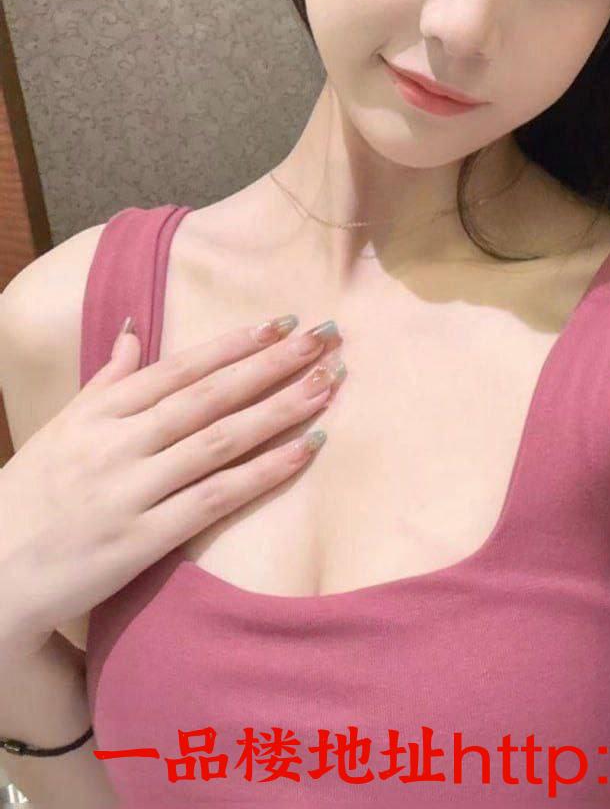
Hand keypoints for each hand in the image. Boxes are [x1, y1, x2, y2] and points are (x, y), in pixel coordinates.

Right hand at [0, 316, 343, 648]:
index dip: (235, 343)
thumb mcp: (61, 428)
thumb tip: (133, 327)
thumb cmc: (28, 498)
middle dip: (272, 364)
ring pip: (220, 440)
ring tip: (328, 385)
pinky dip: (263, 472)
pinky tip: (305, 450)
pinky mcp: (141, 540)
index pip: (180, 367)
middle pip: (209, 395)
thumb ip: (106, 380)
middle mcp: (117, 444)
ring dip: (279, 409)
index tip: (283, 322)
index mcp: (100, 413)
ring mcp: (130, 491)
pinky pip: (215, 499)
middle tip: (325, 340)